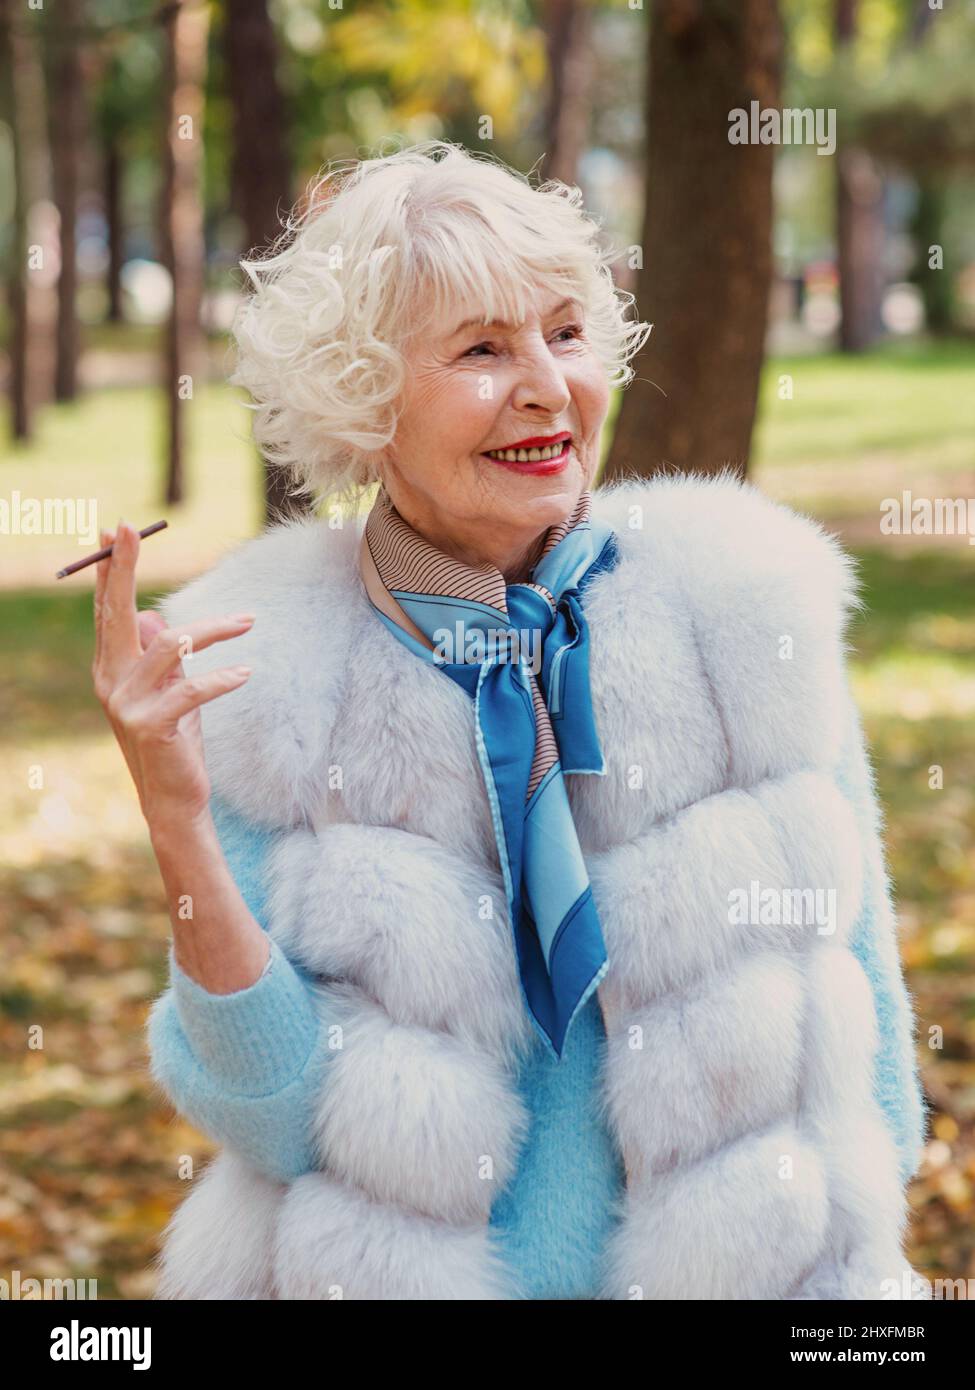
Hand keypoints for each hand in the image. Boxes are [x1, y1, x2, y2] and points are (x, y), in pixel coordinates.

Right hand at [92, 520, 255, 831]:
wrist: (174, 797)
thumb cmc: (177, 738)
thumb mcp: (170, 689)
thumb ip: (164, 656)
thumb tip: (157, 619)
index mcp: (111, 669)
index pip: (107, 611)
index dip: (109, 571)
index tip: (113, 531)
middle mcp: (110, 682)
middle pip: (117, 614)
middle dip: (123, 568)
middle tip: (130, 527)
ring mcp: (127, 705)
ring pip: (169, 645)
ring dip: (214, 629)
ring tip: (250, 621)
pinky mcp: (153, 726)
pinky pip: (191, 689)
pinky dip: (222, 679)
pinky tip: (246, 675)